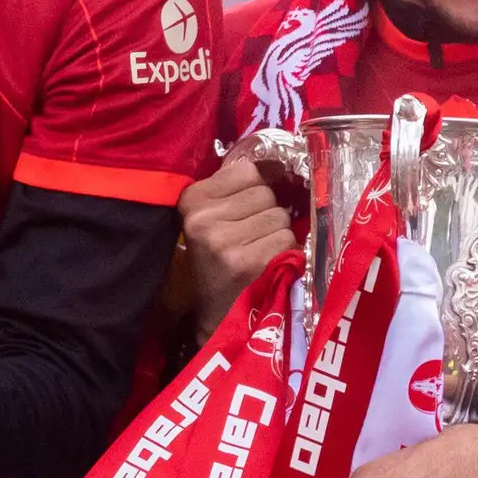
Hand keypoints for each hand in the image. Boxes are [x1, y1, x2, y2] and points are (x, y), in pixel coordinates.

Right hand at [179, 150, 297, 330]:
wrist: (216, 317)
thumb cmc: (218, 261)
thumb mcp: (210, 219)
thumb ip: (232, 188)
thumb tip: (274, 160)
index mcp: (191, 200)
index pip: (247, 171)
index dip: (253, 191)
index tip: (240, 213)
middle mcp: (203, 218)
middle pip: (266, 193)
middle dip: (266, 213)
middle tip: (249, 238)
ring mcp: (225, 241)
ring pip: (280, 216)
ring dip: (276, 234)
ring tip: (257, 252)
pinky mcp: (247, 262)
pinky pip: (287, 239)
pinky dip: (284, 252)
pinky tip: (265, 265)